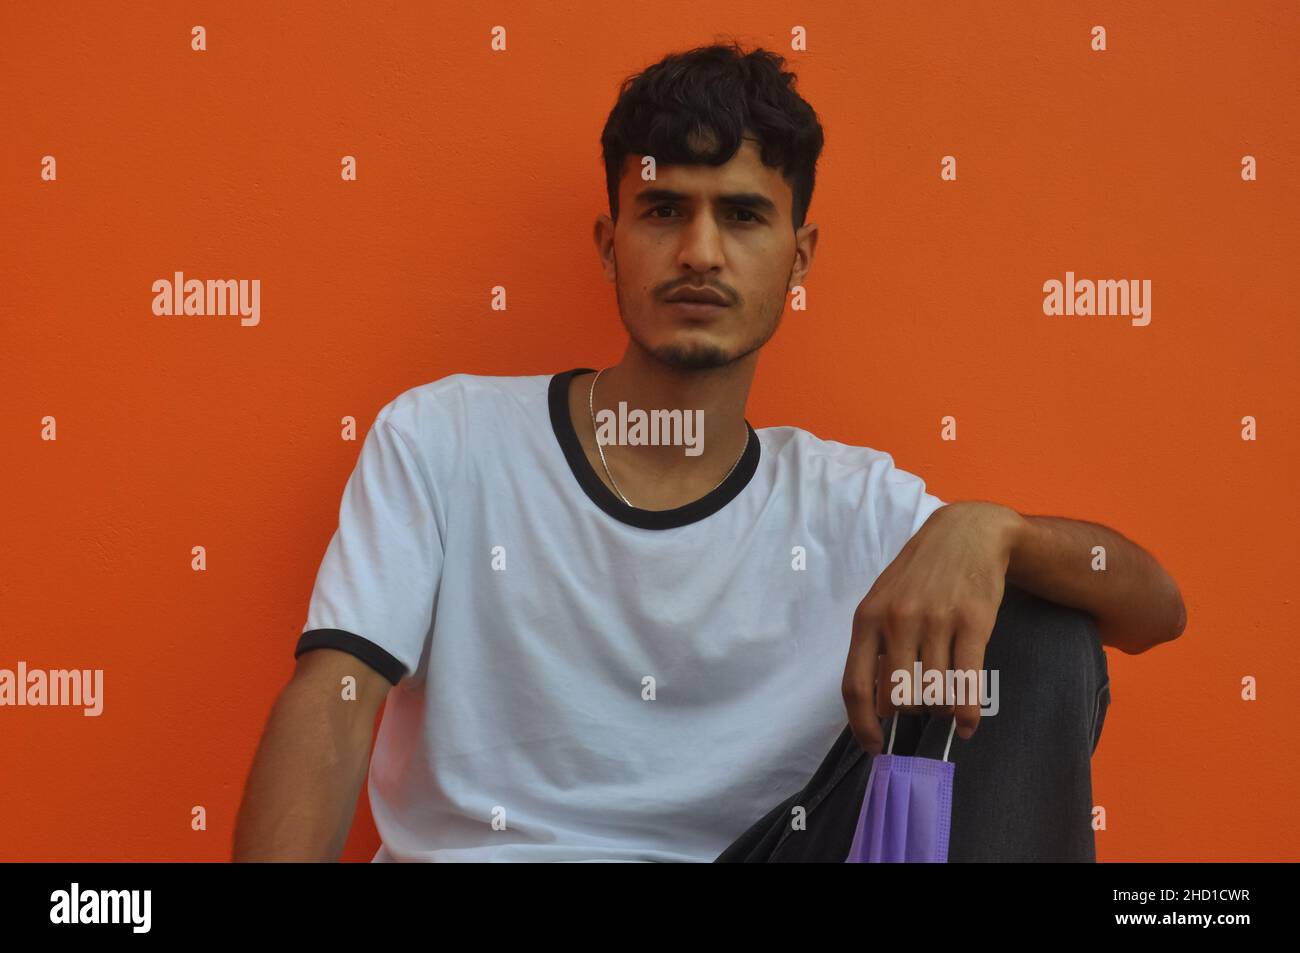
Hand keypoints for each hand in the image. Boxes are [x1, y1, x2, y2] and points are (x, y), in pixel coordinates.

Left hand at [841, 501, 1024, 753]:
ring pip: (934, 695)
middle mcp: (898, 621)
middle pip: (898, 698)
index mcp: (868, 619)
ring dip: (940, 712)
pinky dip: (967, 714)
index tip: (874, 747)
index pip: (855, 686)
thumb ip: (876, 647)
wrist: (966, 534)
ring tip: (946, 707)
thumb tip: (876, 706)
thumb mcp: (884, 602)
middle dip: (910, 714)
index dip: (862, 725)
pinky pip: (967, 684)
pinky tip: (967, 724)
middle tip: (921, 709)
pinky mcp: (973, 623)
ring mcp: (936, 621)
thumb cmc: (920, 575)